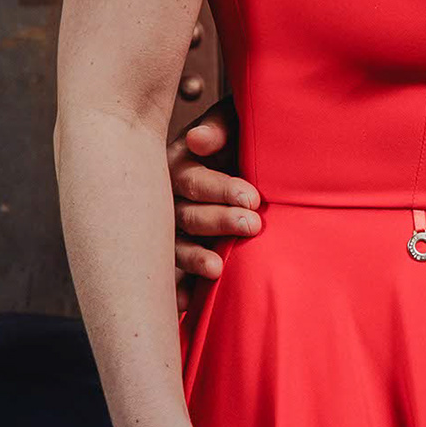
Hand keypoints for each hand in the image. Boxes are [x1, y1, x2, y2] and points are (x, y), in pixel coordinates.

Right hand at [169, 91, 259, 305]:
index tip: (253, 198)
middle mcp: (170, 199)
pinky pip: (173, 276)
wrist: (255, 165)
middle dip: (218, 221)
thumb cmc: (243, 139)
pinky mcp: (180, 256)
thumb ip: (220, 128)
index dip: (221, 190)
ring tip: (217, 269)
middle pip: (186, 215)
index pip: (193, 181)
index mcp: (179, 165)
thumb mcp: (236, 121)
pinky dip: (179, 290)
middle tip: (253, 225)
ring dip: (194, 258)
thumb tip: (197, 140)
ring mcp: (171, 231)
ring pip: (176, 247)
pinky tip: (185, 305)